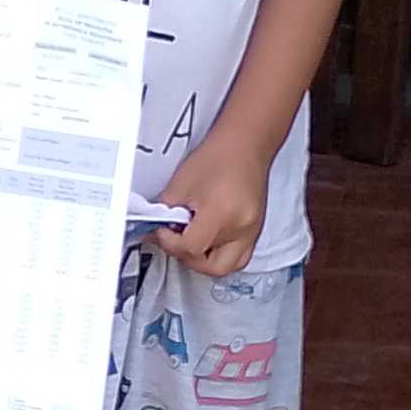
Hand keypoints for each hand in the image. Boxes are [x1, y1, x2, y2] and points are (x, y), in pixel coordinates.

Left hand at [159, 127, 272, 278]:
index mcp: (222, 213)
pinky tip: (209, 239)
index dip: (170, 242)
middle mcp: (242, 227)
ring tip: (193, 240)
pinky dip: (221, 254)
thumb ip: (165, 212)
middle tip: (175, 240)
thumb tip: (154, 229)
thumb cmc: (218, 156)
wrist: (245, 144)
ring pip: (227, 266)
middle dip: (188, 256)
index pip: (191, 248)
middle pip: (211, 266)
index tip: (163, 231)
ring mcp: (252, 231)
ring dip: (206, 260)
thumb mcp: (180, 184)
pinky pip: (239, 256)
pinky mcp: (256, 230)